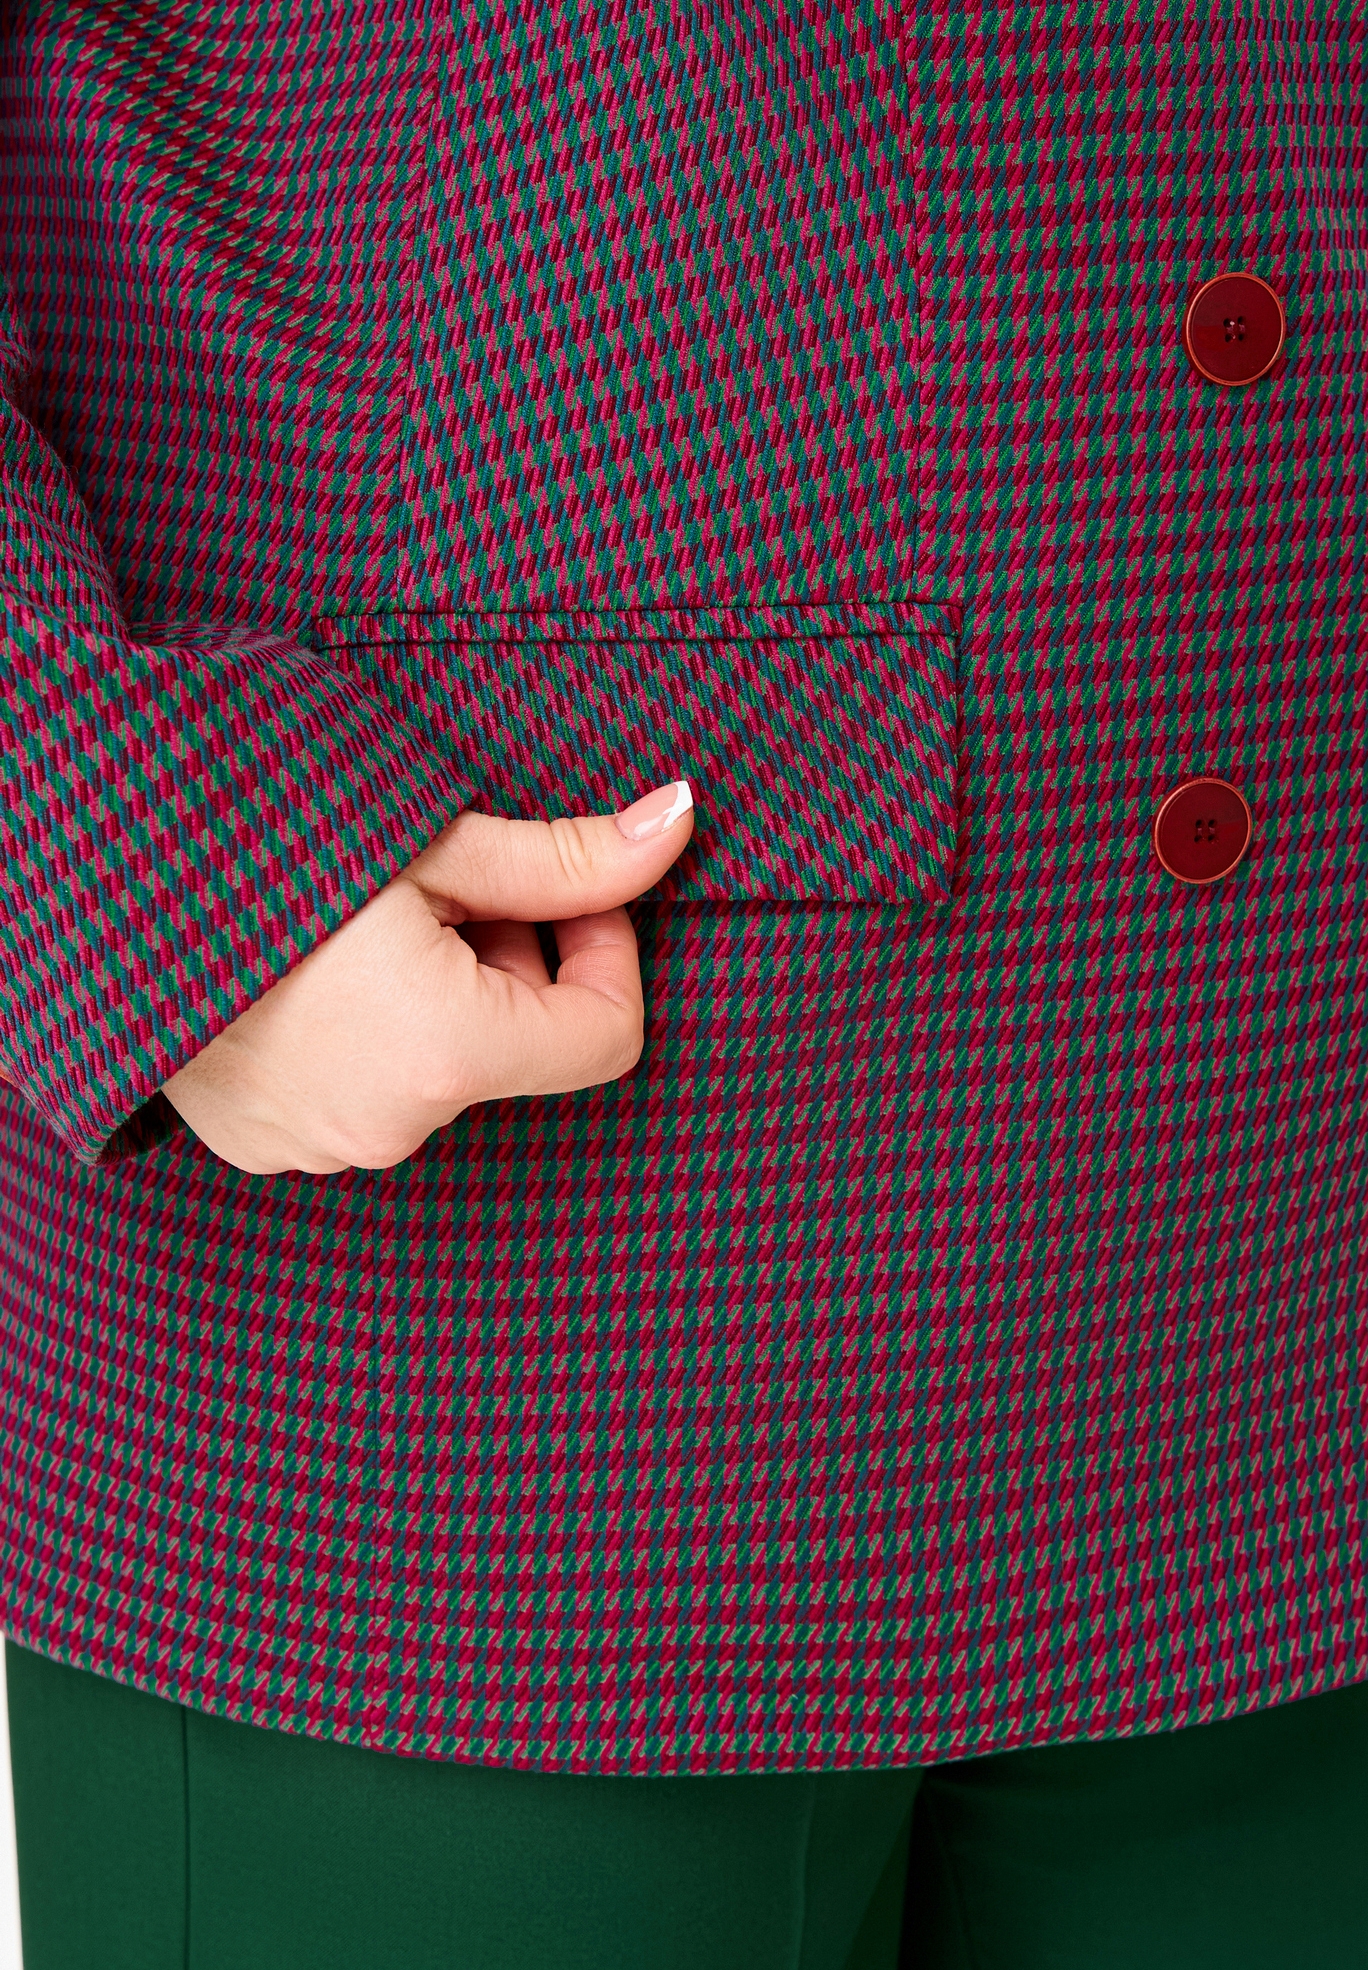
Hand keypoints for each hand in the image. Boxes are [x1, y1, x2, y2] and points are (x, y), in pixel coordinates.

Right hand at [163, 780, 693, 1174]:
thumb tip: (676, 824)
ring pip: (442, 1067)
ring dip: (439, 993)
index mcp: (448, 1055)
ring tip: (359, 914)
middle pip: (518, 1047)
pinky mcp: (267, 1142)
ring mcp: (321, 1145)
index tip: (564, 894)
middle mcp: (392, 1126)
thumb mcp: (428, 839)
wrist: (89, 870)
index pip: (605, 1037)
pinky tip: (311, 962)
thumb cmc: (261, 842)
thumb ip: (564, 858)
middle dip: (509, 960)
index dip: (607, 952)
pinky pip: (364, 1090)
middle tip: (436, 881)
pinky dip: (370, 1031)